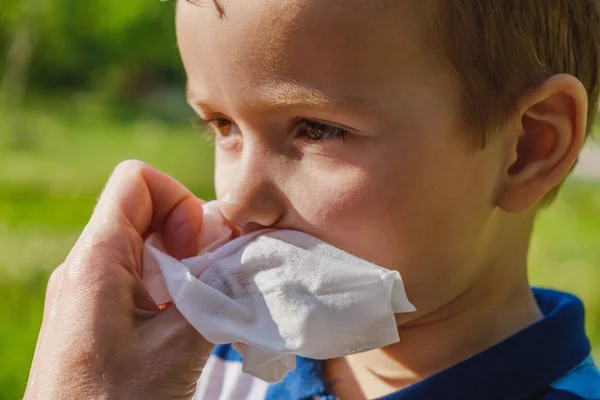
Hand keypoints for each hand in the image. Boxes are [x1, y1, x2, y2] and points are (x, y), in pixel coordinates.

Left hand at [24, 161, 211, 399]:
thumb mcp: (177, 347)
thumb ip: (219, 295)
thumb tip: (251, 260)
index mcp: (96, 258)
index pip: (138, 180)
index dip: (179, 202)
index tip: (196, 250)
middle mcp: (86, 264)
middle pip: (147, 209)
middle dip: (190, 235)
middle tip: (213, 277)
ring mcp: (89, 288)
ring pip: (146, 244)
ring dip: (185, 265)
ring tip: (204, 302)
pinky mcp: (96, 311)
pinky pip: (139, 276)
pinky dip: (172, 286)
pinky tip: (187, 320)